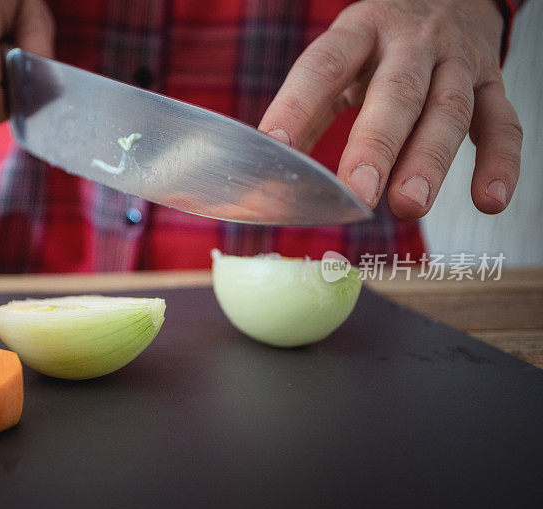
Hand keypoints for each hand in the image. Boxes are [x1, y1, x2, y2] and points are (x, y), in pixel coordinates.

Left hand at [258, 0, 521, 217]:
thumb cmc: (380, 44)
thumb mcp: (341, 59)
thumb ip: (310, 109)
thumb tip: (275, 165)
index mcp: (360, 32)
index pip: (324, 66)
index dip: (296, 105)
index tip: (274, 148)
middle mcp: (412, 43)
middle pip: (397, 92)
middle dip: (377, 145)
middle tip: (359, 193)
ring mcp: (457, 62)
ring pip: (449, 110)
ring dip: (430, 161)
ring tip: (409, 205)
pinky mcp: (491, 84)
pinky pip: (504, 123)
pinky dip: (500, 163)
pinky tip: (489, 201)